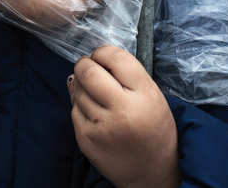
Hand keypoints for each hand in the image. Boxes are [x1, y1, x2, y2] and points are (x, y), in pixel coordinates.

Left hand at [68, 46, 179, 187]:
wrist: (152, 175)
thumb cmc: (153, 130)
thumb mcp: (152, 96)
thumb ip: (127, 75)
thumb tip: (92, 58)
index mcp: (145, 95)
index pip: (115, 57)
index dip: (103, 52)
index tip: (101, 57)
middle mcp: (123, 110)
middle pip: (88, 71)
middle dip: (85, 64)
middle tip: (89, 68)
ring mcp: (102, 126)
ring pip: (77, 89)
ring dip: (82, 86)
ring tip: (96, 95)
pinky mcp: (86, 139)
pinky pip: (73, 110)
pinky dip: (80, 107)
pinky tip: (94, 114)